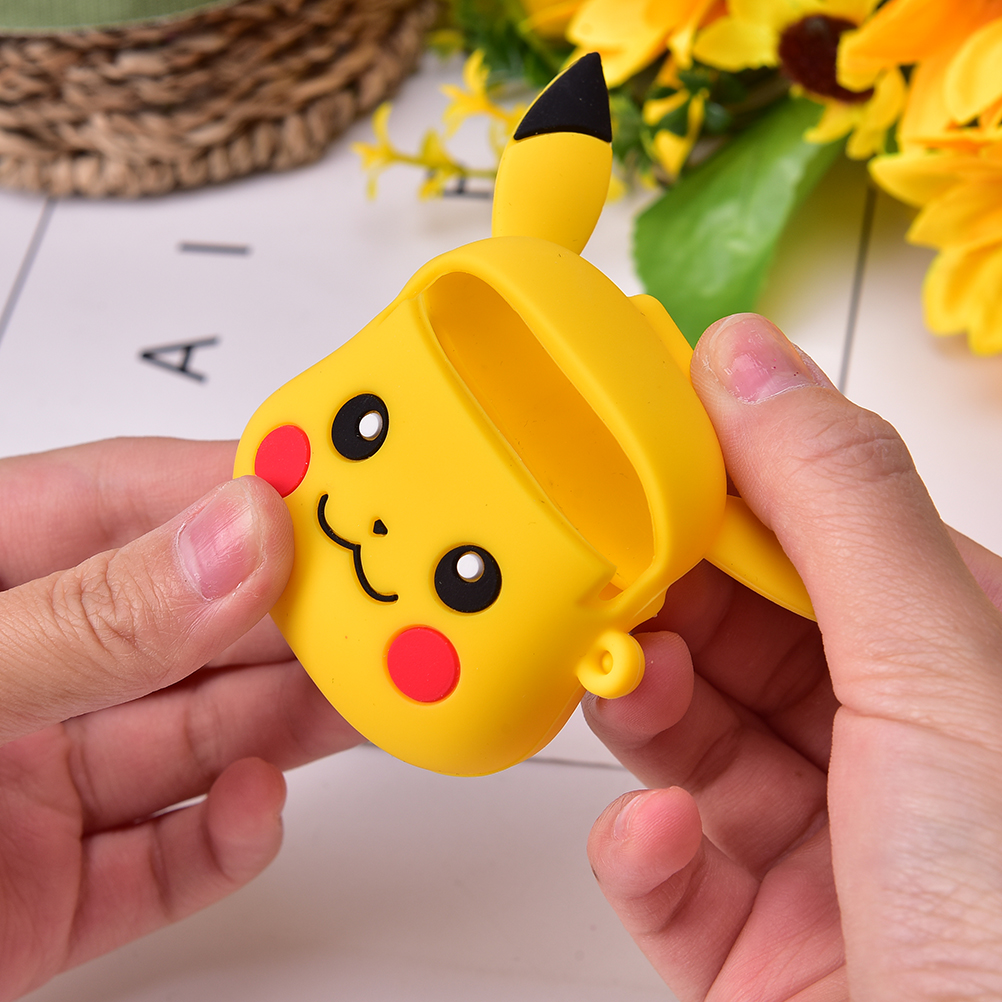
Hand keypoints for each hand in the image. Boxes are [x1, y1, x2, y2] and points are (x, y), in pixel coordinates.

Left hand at [0, 438, 361, 1000]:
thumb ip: (89, 617)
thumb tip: (236, 540)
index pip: (159, 502)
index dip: (266, 492)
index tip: (360, 496)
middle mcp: (30, 670)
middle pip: (209, 620)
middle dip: (308, 617)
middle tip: (398, 612)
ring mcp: (46, 781)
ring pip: (212, 732)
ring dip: (299, 719)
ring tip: (376, 699)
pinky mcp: (58, 889)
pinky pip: (174, 854)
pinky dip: (231, 839)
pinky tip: (254, 811)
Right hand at [586, 314, 1001, 1000]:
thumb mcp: (937, 674)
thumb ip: (834, 503)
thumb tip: (743, 358)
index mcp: (948, 664)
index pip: (808, 532)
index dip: (716, 480)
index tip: (629, 441)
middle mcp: (884, 752)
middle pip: (733, 633)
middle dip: (660, 600)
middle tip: (594, 562)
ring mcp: (812, 849)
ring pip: (684, 738)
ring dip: (643, 709)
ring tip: (622, 685)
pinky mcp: (745, 940)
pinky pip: (664, 869)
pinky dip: (641, 850)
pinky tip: (655, 839)